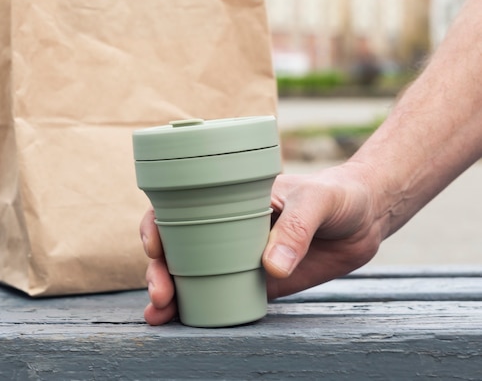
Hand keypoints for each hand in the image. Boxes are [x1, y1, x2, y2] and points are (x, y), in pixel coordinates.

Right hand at [140, 161, 385, 324]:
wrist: (363, 220)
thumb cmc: (336, 196)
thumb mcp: (318, 200)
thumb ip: (296, 228)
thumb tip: (270, 267)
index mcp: (228, 199)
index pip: (178, 207)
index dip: (157, 226)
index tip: (155, 247)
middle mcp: (224, 228)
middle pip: (176, 248)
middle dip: (158, 271)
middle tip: (161, 293)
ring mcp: (237, 258)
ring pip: (191, 276)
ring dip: (169, 294)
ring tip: (160, 313)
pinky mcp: (257, 284)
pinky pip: (221, 297)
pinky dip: (199, 310)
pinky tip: (179, 322)